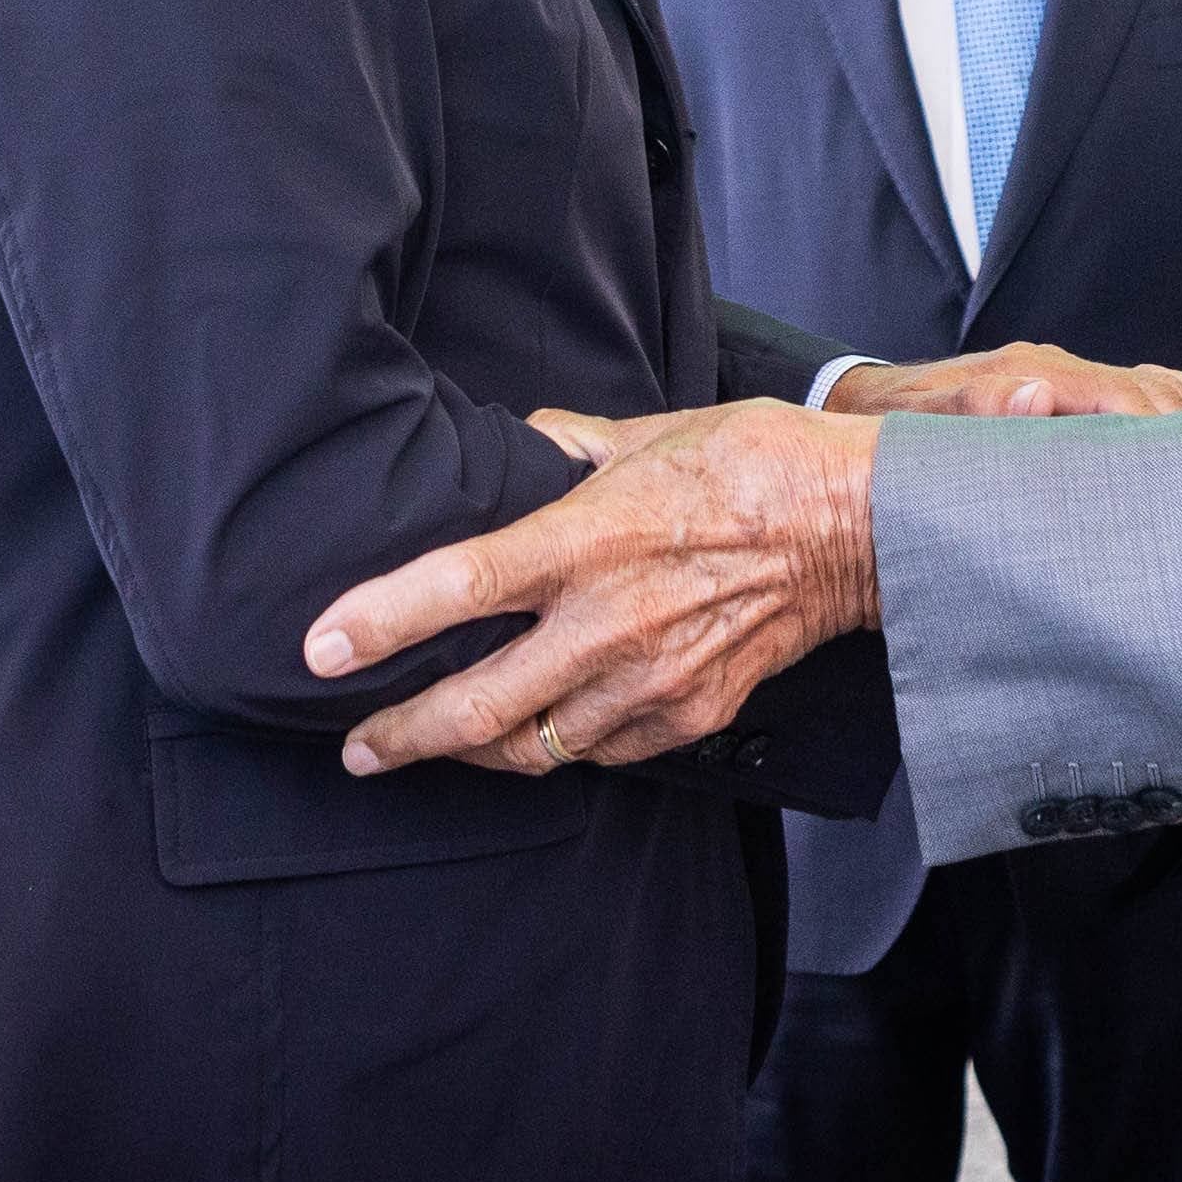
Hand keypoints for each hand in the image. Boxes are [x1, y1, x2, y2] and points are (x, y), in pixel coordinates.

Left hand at [309, 401, 880, 777]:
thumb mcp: (653, 430)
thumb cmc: (759, 464)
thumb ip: (573, 445)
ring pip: (534, 747)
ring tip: (438, 746)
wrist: (860, 529)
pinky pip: (601, 750)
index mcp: (587, 539)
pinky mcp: (689, 714)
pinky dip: (562, 744)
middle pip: (478, 709)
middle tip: (358, 747)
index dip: (380, 624)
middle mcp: (609, 622)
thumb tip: (529, 444)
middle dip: (401, 738)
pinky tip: (543, 730)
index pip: (459, 587)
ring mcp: (650, 680)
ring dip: (477, 751)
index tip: (322, 651)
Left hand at [823, 342, 1181, 420]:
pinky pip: (1142, 388)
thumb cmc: (896, 434)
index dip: (1163, 434)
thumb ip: (976, 414)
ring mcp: (1066, 377)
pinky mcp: (1069, 391)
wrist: (867, 411)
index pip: (1119, 400)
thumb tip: (1037, 395)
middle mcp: (1055, 370)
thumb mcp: (922, 433)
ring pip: (1155, 387)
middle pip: (1150, 392)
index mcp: (1030, 378)